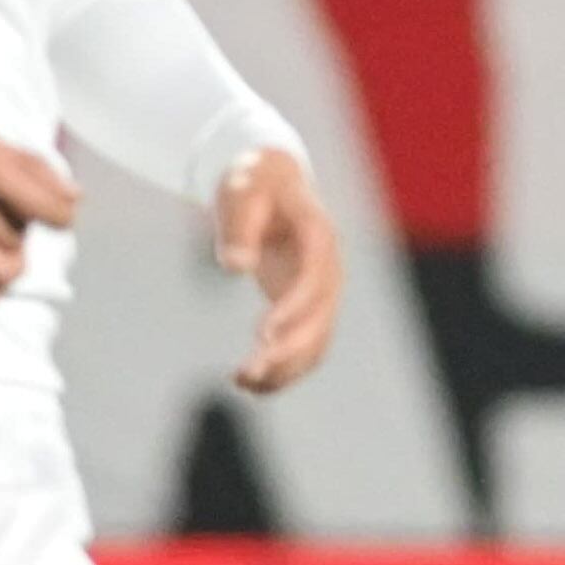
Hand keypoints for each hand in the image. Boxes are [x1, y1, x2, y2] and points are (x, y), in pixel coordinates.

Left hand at [215, 150, 342, 394]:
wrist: (270, 182)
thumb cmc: (253, 183)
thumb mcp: (241, 194)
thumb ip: (238, 228)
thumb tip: (235, 266)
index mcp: (319, 236)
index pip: (315, 279)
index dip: (294, 308)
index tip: (262, 334)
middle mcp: (329, 268)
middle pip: (321, 318)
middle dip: (288, 349)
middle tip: (246, 371)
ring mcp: (321, 290)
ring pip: (317, 340)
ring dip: (286, 367)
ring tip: (241, 382)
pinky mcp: (306, 306)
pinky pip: (305, 345)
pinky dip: (283, 368)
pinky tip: (249, 383)